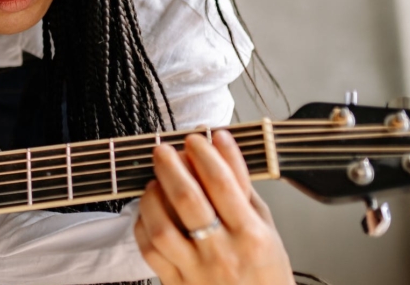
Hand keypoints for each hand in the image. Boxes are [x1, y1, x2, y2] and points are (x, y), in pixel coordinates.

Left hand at [134, 130, 293, 284]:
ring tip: (154, 183)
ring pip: (163, 227)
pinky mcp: (176, 284)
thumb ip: (242, 188)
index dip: (205, 156)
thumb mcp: (266, 227)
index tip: (195, 139)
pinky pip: (150, 251)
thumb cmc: (264, 270)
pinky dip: (143, 226)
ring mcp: (197, 270)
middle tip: (162, 150)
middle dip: (171, 168)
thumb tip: (222, 145)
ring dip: (153, 198)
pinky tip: (147, 213)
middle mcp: (223, 252)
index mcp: (251, 235)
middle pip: (188, 201)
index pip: (223, 185)